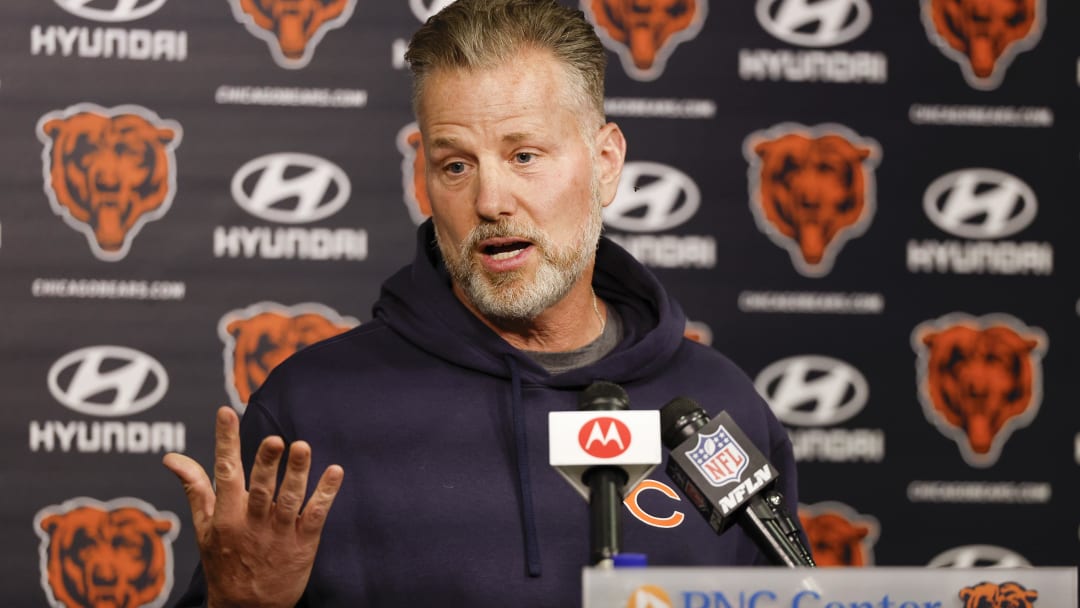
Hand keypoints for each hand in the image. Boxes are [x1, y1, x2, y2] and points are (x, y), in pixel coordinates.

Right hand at [163, 406, 343, 607]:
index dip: (226, 441)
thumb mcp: (203, 528)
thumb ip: (194, 489)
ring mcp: (279, 533)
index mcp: (226, 515)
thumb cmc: (224, 562)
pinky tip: (335, 472)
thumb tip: (172, 458)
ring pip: (289, 499)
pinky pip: (315, 516)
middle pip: (260, 488)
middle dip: (266, 464)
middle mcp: (252, 522)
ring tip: (303, 447)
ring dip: (298, 473)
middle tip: (274, 440)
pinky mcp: (303, 543)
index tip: (226, 412)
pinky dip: (326, 494)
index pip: (224, 472)